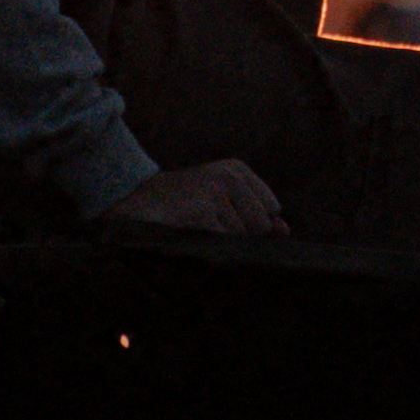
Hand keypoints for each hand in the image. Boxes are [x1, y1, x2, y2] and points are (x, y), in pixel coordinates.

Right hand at [99, 156, 287, 238]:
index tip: (221, 217)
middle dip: (239, 235)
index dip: (250, 223)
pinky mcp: (203, 210)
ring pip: (243, 238)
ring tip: (196, 229)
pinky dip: (210, 249)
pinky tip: (191, 236)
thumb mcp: (222, 202)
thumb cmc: (182, 205)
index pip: (271, 209)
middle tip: (205, 224)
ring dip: (221, 243)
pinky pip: (225, 244)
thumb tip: (285, 230)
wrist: (134, 202)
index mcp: (236, 170)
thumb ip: (258, 215)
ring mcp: (215, 193)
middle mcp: (228, 177)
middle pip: (261, 226)